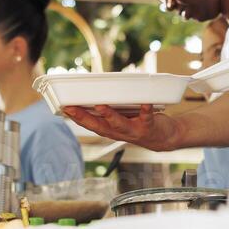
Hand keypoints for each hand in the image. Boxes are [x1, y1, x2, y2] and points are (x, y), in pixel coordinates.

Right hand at [62, 104, 184, 151]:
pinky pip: (147, 117)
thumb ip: (110, 109)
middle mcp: (119, 132)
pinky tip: (145, 102)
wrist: (165, 138)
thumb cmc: (140, 123)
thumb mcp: (122, 119)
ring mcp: (134, 131)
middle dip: (84, 117)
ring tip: (101, 106)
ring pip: (119, 125)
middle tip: (70, 108)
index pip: (89, 124)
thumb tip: (97, 90)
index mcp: (110, 129)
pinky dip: (146, 110)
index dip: (76, 117)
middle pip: (99, 126)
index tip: (63, 108)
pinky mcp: (149, 127)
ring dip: (109, 116)